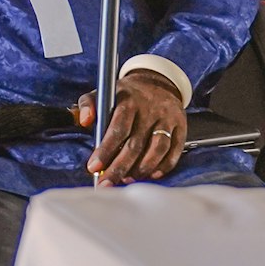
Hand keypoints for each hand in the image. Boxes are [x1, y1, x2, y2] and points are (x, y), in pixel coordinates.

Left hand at [75, 69, 186, 185]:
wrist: (157, 82)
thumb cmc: (126, 95)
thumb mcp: (104, 92)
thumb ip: (88, 105)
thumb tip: (83, 120)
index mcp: (129, 101)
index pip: (118, 129)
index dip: (106, 150)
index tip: (94, 168)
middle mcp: (150, 110)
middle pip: (136, 144)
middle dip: (119, 167)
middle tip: (106, 183)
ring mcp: (167, 119)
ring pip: (157, 149)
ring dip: (142, 169)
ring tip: (127, 179)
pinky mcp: (181, 127)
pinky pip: (174, 151)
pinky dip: (163, 166)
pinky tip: (150, 174)